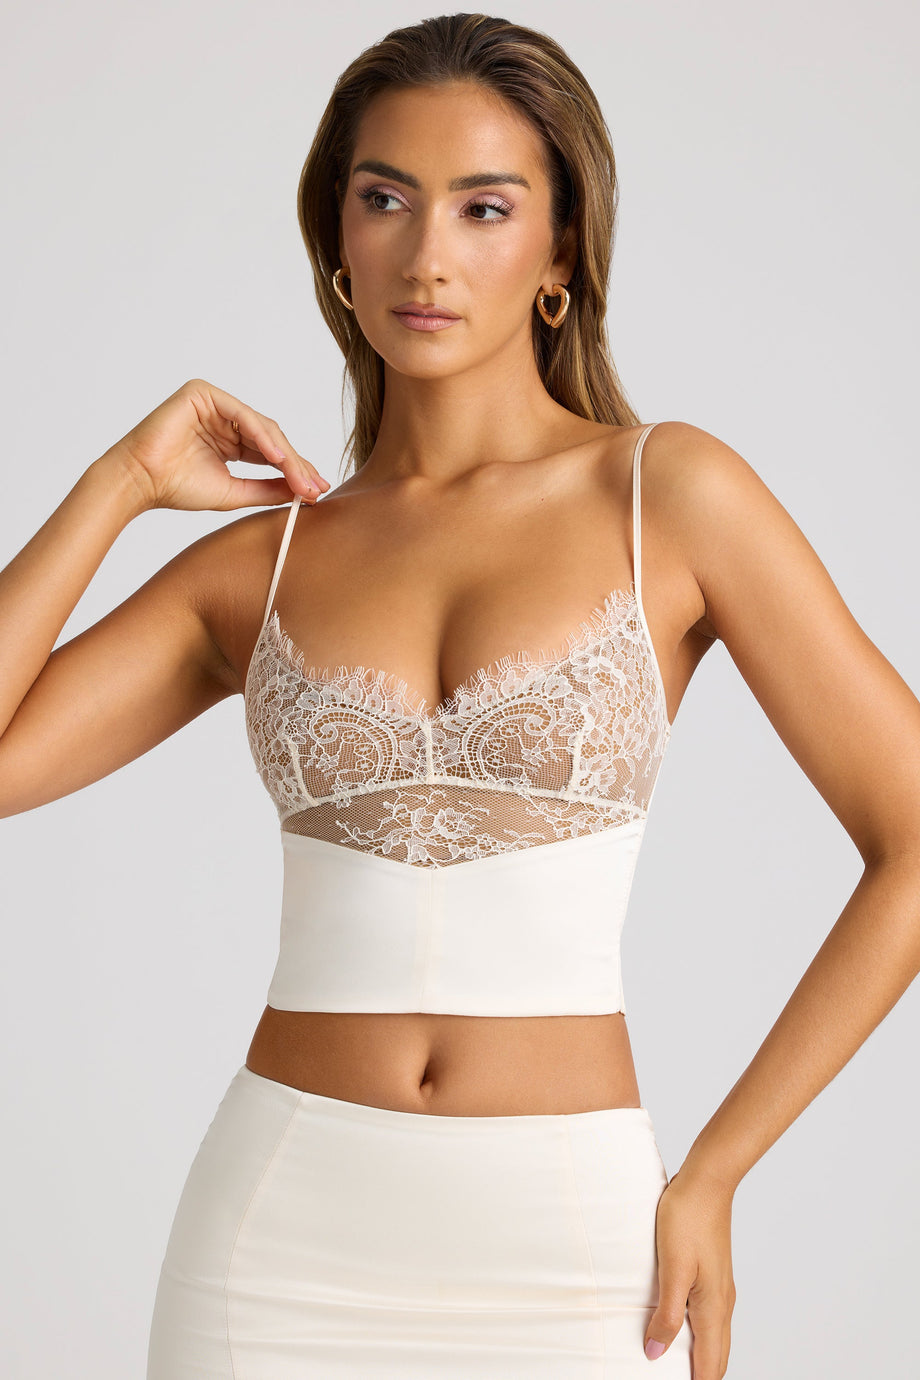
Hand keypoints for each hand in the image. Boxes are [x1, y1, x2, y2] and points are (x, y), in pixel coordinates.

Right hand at [101, 377, 329, 511]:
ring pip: (261, 426)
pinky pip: (242, 414)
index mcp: (230, 441)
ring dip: (284, 453)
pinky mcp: (203, 393)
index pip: (270, 453)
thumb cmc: (178, 487)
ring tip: (301, 477)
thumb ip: (268, 489)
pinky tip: (278, 458)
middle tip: (315, 487)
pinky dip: (262, 436)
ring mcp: (214, 404)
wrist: (141, 482)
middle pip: (271, 438)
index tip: (317, 492)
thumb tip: (305, 493)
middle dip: (296, 464)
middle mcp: (224, 420)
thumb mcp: (235, 492)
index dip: (295, 471)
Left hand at [644, 1167, 736, 1377]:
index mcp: (713, 1308)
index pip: (710, 1366)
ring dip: (699, 1357)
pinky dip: (698, 1335)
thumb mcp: (672, 1268)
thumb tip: (656, 1353)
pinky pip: (709, 1317)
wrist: (707, 1182)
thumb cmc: (688, 1219)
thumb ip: (666, 1314)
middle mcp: (722, 1303)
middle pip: (716, 1357)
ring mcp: (721, 1289)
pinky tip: (679, 1326)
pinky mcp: (714, 1275)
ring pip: (714, 1338)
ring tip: (673, 1365)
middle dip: (700, 1376)